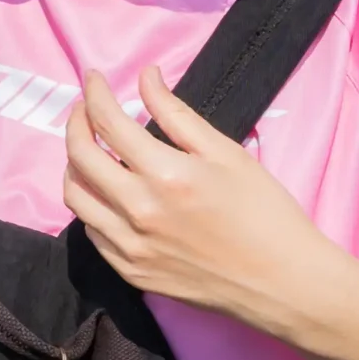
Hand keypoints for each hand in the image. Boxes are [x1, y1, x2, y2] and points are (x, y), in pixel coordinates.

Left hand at [61, 66, 338, 336]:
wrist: (284, 283)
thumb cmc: (265, 212)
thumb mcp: (227, 154)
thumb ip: (177, 114)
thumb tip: (145, 77)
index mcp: (165, 175)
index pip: (108, 123)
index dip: (94, 94)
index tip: (93, 78)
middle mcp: (138, 210)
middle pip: (80, 156)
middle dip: (76, 122)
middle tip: (85, 109)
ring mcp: (129, 245)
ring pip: (75, 196)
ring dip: (74, 164)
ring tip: (90, 148)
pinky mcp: (130, 271)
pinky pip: (92, 230)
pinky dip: (91, 203)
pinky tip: (106, 192)